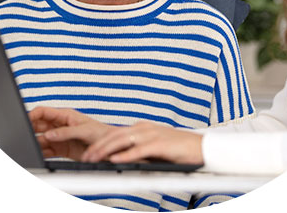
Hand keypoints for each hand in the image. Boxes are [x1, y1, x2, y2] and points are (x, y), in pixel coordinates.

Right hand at [28, 107, 113, 159]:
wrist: (110, 148)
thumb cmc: (101, 133)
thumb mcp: (84, 130)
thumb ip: (66, 132)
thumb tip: (49, 134)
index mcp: (65, 115)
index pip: (43, 112)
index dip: (32, 115)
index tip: (24, 121)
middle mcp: (60, 125)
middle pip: (39, 125)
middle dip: (31, 130)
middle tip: (25, 137)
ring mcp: (60, 137)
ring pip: (41, 139)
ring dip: (35, 143)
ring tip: (32, 147)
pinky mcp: (61, 149)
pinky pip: (47, 150)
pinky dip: (41, 152)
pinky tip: (39, 154)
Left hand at [81, 121, 203, 164]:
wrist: (202, 147)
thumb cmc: (179, 149)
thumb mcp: (154, 147)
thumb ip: (139, 149)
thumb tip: (121, 159)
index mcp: (142, 127)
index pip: (115, 133)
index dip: (99, 142)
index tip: (88, 152)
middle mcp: (145, 128)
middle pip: (115, 135)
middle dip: (97, 146)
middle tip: (85, 158)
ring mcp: (153, 134)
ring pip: (123, 140)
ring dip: (106, 150)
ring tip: (94, 159)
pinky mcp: (161, 144)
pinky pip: (139, 150)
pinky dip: (125, 155)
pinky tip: (115, 160)